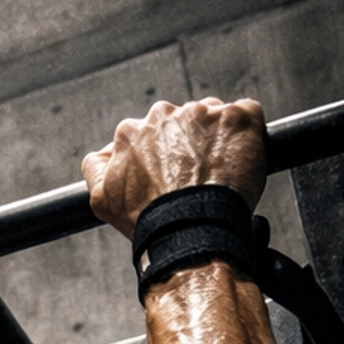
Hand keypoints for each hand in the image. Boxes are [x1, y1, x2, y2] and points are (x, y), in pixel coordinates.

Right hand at [82, 96, 267, 238]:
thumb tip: (102, 154)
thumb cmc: (150, 220)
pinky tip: (241, 162)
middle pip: (182, 122)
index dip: (162, 155)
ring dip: (218, 140)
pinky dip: (247, 135)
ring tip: (220, 174)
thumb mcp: (102, 200)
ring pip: (214, 118)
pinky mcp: (240, 117)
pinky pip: (248, 115)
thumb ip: (95, 169)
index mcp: (132, 131)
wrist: (191, 231)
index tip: (171, 175)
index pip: (149, 133)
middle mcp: (165, 114)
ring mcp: (204, 112)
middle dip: (190, 143)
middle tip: (196, 177)